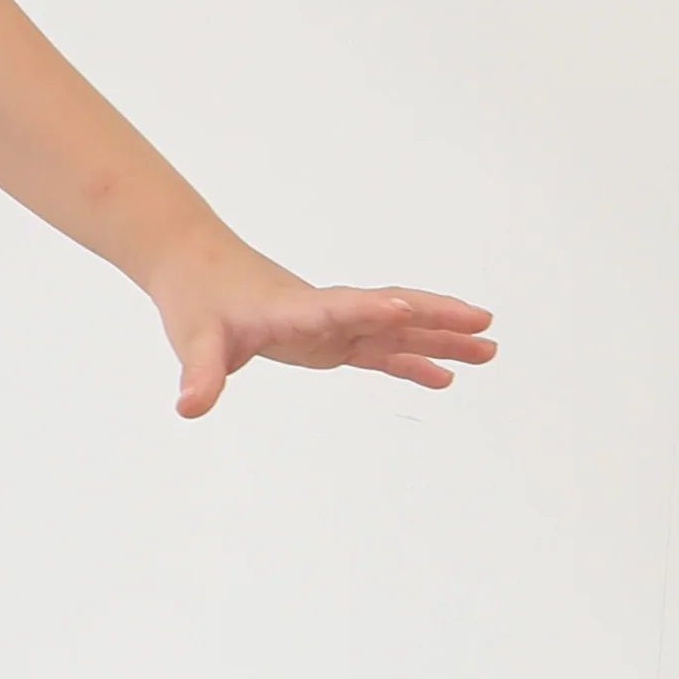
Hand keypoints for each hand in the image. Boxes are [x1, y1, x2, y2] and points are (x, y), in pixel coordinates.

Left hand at [149, 242, 496, 416]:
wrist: (199, 270)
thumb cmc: (198, 301)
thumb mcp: (194, 340)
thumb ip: (199, 375)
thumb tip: (189, 408)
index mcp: (294, 309)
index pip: (338, 308)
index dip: (369, 310)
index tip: (406, 312)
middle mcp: (324, 313)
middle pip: (388, 311)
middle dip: (435, 317)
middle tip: (484, 324)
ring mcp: (333, 324)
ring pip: (395, 331)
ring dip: (440, 339)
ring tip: (489, 351)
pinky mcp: (330, 339)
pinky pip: (378, 350)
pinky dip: (411, 362)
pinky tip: (444, 377)